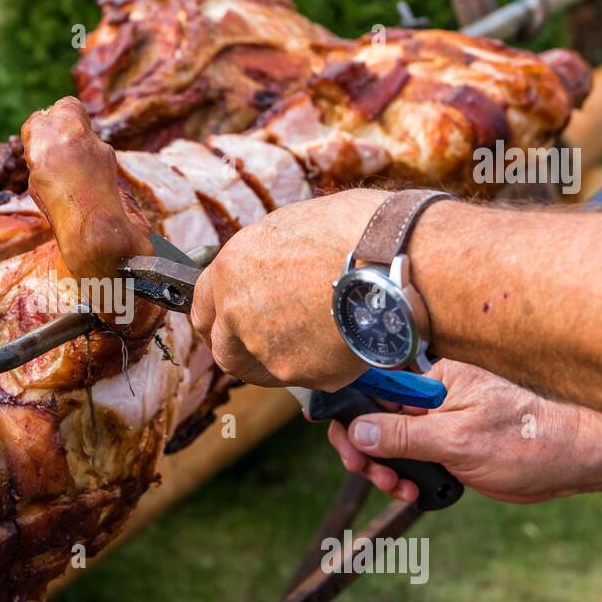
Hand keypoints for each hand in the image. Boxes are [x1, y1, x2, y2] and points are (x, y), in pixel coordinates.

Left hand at [190, 188, 385, 388]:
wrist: (399, 260)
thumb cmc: (358, 230)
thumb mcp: (297, 227)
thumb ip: (268, 258)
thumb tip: (269, 268)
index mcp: (231, 269)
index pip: (201, 306)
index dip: (216, 316)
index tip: (228, 323)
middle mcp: (238, 312)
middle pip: (224, 350)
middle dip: (241, 351)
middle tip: (267, 346)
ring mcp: (267, 348)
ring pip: (265, 368)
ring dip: (282, 361)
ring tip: (317, 340)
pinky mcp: (302, 373)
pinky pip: (307, 375)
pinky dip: (323, 364)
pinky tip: (347, 340)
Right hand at [326, 359, 590, 503]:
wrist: (572, 463)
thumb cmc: (527, 441)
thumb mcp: (459, 439)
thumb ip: (405, 434)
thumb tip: (358, 430)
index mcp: (434, 380)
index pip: (374, 387)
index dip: (351, 412)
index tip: (337, 436)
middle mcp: (432, 399)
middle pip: (374, 418)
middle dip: (365, 448)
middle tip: (369, 473)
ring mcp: (439, 425)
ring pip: (388, 444)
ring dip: (383, 469)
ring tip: (397, 487)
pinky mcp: (447, 449)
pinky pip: (409, 461)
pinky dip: (403, 478)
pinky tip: (412, 491)